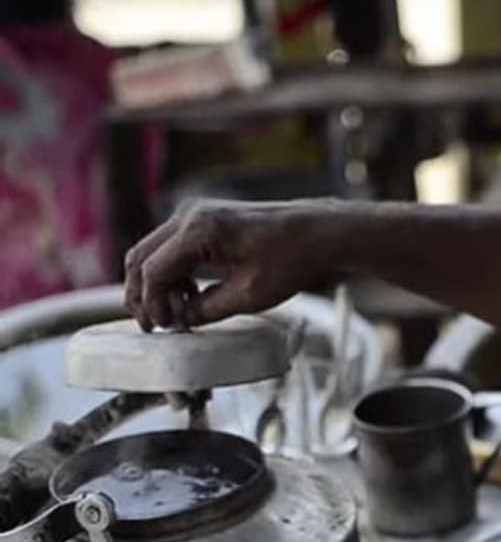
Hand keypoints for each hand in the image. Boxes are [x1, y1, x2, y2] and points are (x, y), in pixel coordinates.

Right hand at [124, 199, 334, 329]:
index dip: (153, 305)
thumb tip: (180, 320)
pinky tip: (189, 295)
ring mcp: (196, 213)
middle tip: (156, 325)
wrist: (318, 232)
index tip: (165, 328)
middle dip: (143, 295)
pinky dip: (171, 272)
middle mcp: (190, 214)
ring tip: (175, 313)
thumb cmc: (292, 258)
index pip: (153, 271)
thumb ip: (207, 310)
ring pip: (152, 251)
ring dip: (156, 284)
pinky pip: (172, 247)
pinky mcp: (205, 219)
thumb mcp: (249, 295)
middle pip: (141, 257)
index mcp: (199, 230)